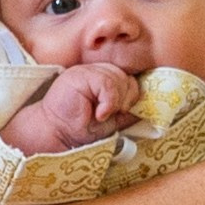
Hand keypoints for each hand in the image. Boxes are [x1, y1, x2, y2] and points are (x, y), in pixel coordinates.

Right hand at [2, 60, 138, 150]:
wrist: (56, 133)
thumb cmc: (80, 128)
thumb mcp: (111, 120)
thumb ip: (127, 110)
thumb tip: (148, 107)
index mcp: (103, 79)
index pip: (129, 79)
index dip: (131, 96)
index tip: (120, 113)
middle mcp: (95, 71)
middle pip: (126, 78)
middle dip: (125, 100)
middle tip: (110, 115)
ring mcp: (86, 71)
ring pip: (118, 78)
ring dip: (116, 102)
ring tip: (102, 115)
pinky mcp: (79, 75)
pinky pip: (107, 83)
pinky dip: (108, 101)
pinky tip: (99, 113)